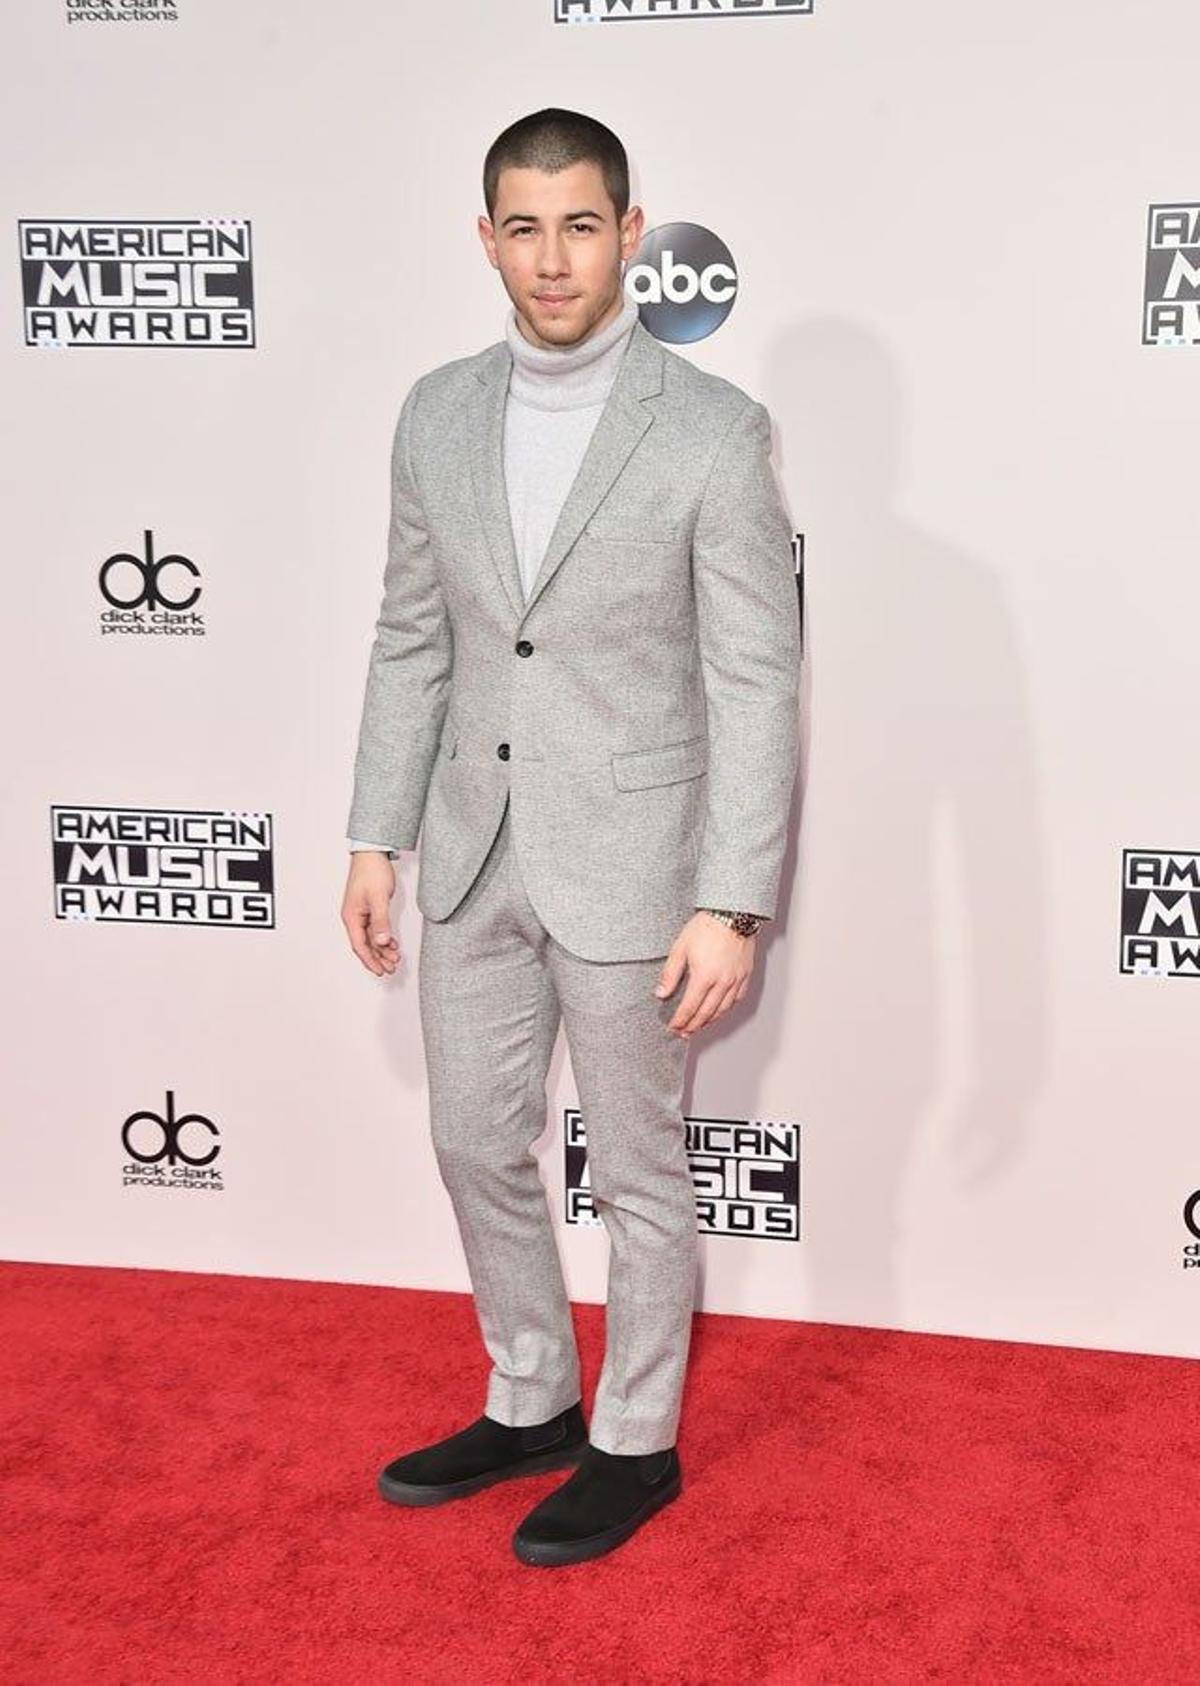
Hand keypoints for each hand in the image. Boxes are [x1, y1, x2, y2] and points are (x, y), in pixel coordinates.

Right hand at [341, 852, 399, 975]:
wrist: (372, 854)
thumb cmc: (371, 872)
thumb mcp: (378, 898)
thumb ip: (380, 921)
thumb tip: (381, 941)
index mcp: (352, 917)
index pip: (359, 945)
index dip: (370, 960)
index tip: (380, 971)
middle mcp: (354, 917)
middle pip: (365, 945)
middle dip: (378, 958)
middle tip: (391, 968)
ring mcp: (361, 914)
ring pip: (371, 938)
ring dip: (382, 949)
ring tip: (395, 958)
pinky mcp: (369, 909)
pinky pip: (375, 929)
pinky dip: (384, 938)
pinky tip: (393, 943)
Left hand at [654, 911, 755, 1036]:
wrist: (732, 914)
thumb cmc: (706, 927)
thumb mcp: (680, 948)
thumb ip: (670, 974)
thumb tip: (660, 993)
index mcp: (704, 977)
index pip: (689, 1007)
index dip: (680, 1020)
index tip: (673, 1027)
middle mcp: (722, 982)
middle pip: (706, 1013)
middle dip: (693, 1026)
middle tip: (684, 1033)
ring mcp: (735, 980)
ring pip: (722, 1010)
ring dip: (709, 1022)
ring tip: (699, 1027)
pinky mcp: (745, 975)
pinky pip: (736, 999)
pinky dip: (726, 1010)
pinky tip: (719, 1012)